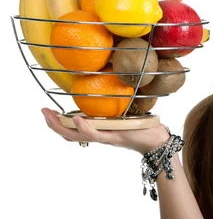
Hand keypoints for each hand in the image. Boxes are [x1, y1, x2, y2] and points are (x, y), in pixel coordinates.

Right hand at [41, 108, 170, 154]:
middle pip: (68, 134)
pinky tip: (76, 119)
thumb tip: (113, 87)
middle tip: (43, 112)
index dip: (58, 122)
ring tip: (51, 116)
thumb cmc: (143, 126)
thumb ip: (116, 106)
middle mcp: (99, 135)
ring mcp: (105, 137)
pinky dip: (84, 128)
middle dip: (53, 124)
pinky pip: (95, 134)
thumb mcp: (125, 114)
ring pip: (76, 136)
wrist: (156, 139)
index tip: (48, 111)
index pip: (73, 129)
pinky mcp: (114, 137)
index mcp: (99, 130)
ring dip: (61, 126)